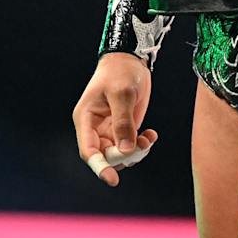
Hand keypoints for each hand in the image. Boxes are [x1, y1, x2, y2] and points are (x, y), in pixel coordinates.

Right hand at [72, 52, 159, 185]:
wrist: (131, 58)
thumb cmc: (120, 72)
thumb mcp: (122, 94)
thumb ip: (123, 123)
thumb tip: (126, 150)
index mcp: (86, 119)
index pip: (89, 151)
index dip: (100, 167)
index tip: (112, 179)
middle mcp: (95, 127)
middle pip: (106, 155)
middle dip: (124, 156)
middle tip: (142, 145)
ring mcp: (109, 128)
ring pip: (120, 153)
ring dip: (135, 152)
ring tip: (149, 138)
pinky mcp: (123, 127)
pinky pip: (130, 145)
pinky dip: (142, 144)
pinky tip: (151, 135)